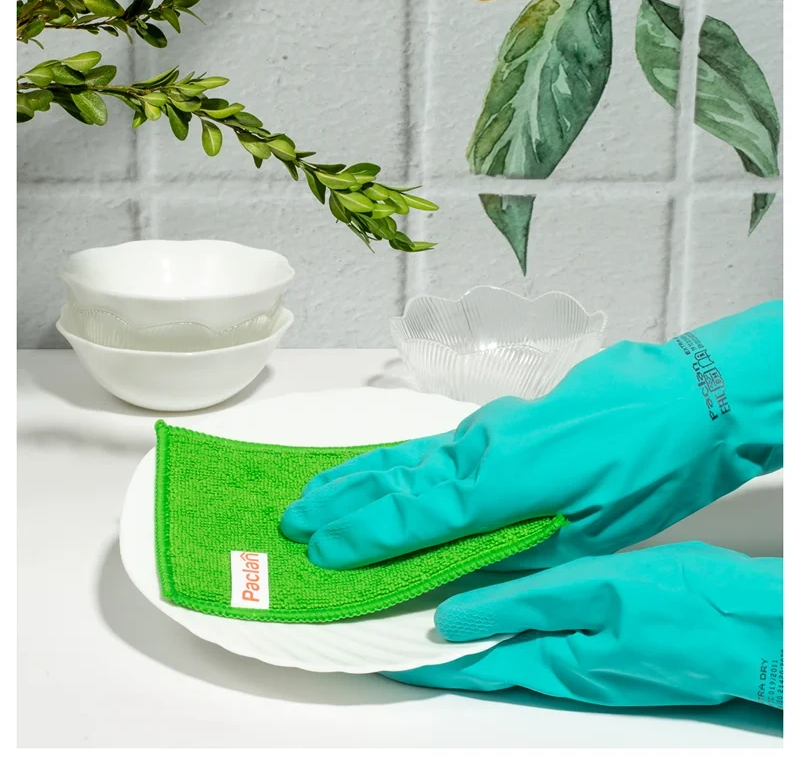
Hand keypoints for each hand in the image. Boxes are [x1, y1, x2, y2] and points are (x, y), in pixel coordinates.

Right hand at [281, 302, 781, 569]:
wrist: (675, 401)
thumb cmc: (639, 470)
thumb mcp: (582, 534)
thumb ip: (510, 551)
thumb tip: (456, 573)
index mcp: (497, 480)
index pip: (413, 512)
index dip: (363, 534)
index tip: (320, 549)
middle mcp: (478, 449)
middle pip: (395, 478)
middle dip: (341, 502)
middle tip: (292, 520)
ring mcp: (484, 430)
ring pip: (406, 456)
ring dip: (355, 477)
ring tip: (312, 491)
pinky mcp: (495, 423)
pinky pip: (429, 445)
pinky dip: (392, 460)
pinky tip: (377, 468)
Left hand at [384, 543, 783, 707]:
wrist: (747, 628)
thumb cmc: (680, 608)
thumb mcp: (594, 592)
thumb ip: (520, 607)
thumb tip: (452, 620)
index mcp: (552, 660)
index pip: (466, 666)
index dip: (420, 660)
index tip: (379, 648)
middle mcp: (562, 672)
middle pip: (482, 663)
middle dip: (438, 649)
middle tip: (397, 623)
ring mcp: (586, 667)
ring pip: (509, 652)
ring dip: (470, 638)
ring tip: (435, 611)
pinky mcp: (605, 653)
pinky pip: (540, 642)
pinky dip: (507, 627)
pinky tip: (503, 605)